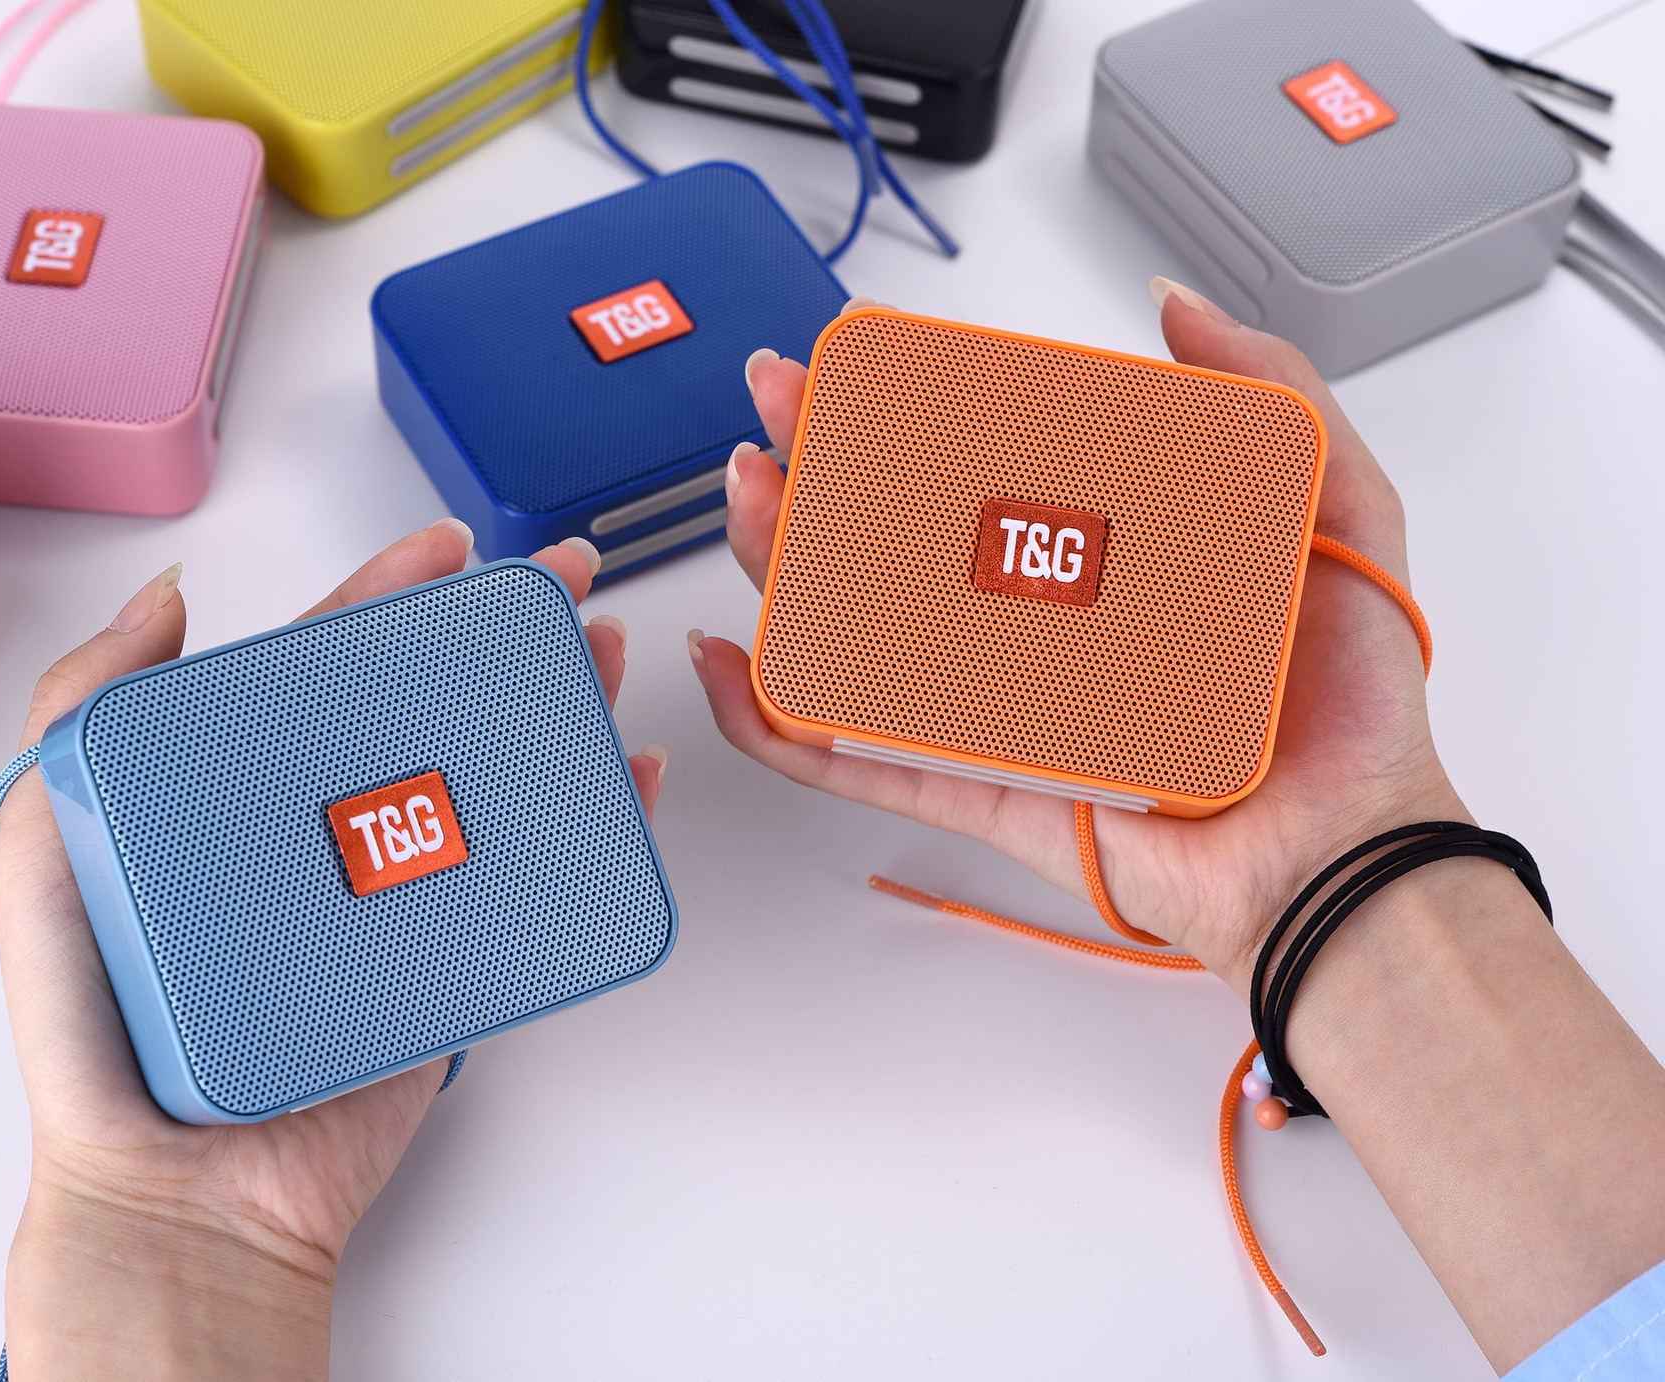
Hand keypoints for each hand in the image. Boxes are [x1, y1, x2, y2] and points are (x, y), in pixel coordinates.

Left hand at [0, 523, 665, 1380]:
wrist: (178, 1192)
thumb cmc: (96, 1039)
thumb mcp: (41, 852)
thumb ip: (77, 718)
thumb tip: (164, 602)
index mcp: (241, 795)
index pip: (327, 669)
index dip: (388, 595)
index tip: (443, 547)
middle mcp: (327, 833)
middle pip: (433, 709)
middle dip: (504, 634)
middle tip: (557, 582)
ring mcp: (394, 895)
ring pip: (495, 779)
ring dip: (560, 707)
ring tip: (597, 654)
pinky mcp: (448, 964)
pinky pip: (532, 884)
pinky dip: (593, 827)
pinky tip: (625, 778)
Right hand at [693, 285, 1463, 989]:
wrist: (1347, 858)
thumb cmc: (1350, 714)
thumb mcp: (1342, 513)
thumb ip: (1276, 398)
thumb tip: (1176, 308)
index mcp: (1097, 557)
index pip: (973, 468)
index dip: (902, 410)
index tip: (856, 358)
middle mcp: (1033, 629)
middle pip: (888, 540)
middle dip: (811, 466)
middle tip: (774, 409)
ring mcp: (997, 710)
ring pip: (852, 638)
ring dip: (776, 569)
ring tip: (747, 503)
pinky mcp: (982, 791)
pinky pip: (861, 764)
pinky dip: (781, 727)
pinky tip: (734, 671)